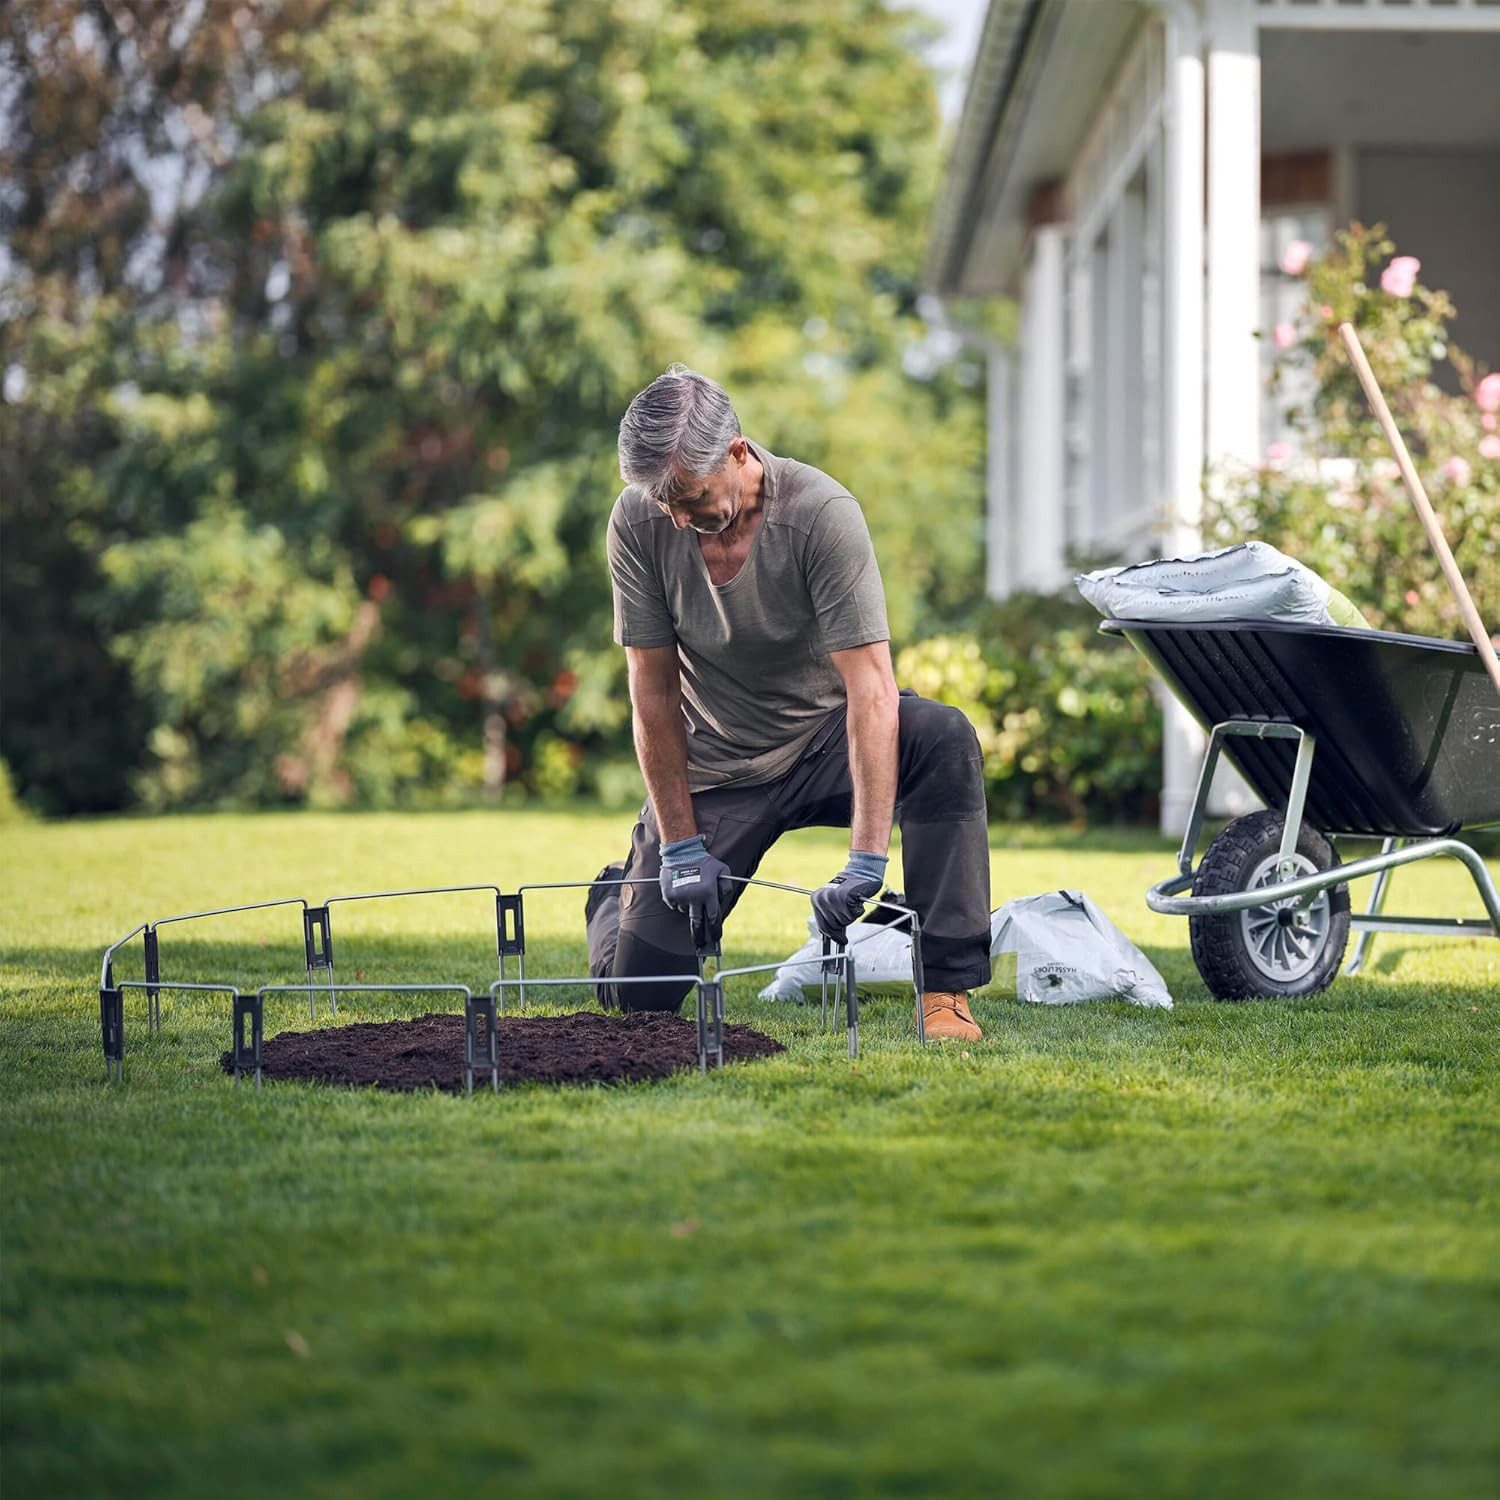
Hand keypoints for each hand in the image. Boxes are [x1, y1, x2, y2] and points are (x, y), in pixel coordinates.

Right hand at [659, 835, 732, 950]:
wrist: (681, 852)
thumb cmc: (704, 861)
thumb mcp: (722, 869)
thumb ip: (727, 885)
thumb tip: (722, 898)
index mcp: (708, 893)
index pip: (713, 918)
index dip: (714, 930)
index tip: (715, 938)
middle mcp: (694, 898)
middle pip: (697, 923)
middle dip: (699, 936)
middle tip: (700, 944)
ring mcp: (681, 897)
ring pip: (686, 910)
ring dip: (689, 906)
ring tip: (690, 891)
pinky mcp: (669, 895)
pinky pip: (675, 904)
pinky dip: (679, 901)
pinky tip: (681, 888)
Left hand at [810, 852, 887, 942]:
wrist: (860, 871)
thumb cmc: (848, 889)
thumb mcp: (832, 901)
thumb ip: (830, 915)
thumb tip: (834, 937)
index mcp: (816, 900)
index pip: (823, 926)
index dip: (833, 935)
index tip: (841, 941)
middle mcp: (822, 900)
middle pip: (835, 925)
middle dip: (844, 921)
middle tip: (848, 908)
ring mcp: (834, 898)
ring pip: (845, 920)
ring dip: (852, 914)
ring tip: (852, 902)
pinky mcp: (846, 897)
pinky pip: (855, 914)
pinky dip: (859, 910)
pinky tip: (857, 900)